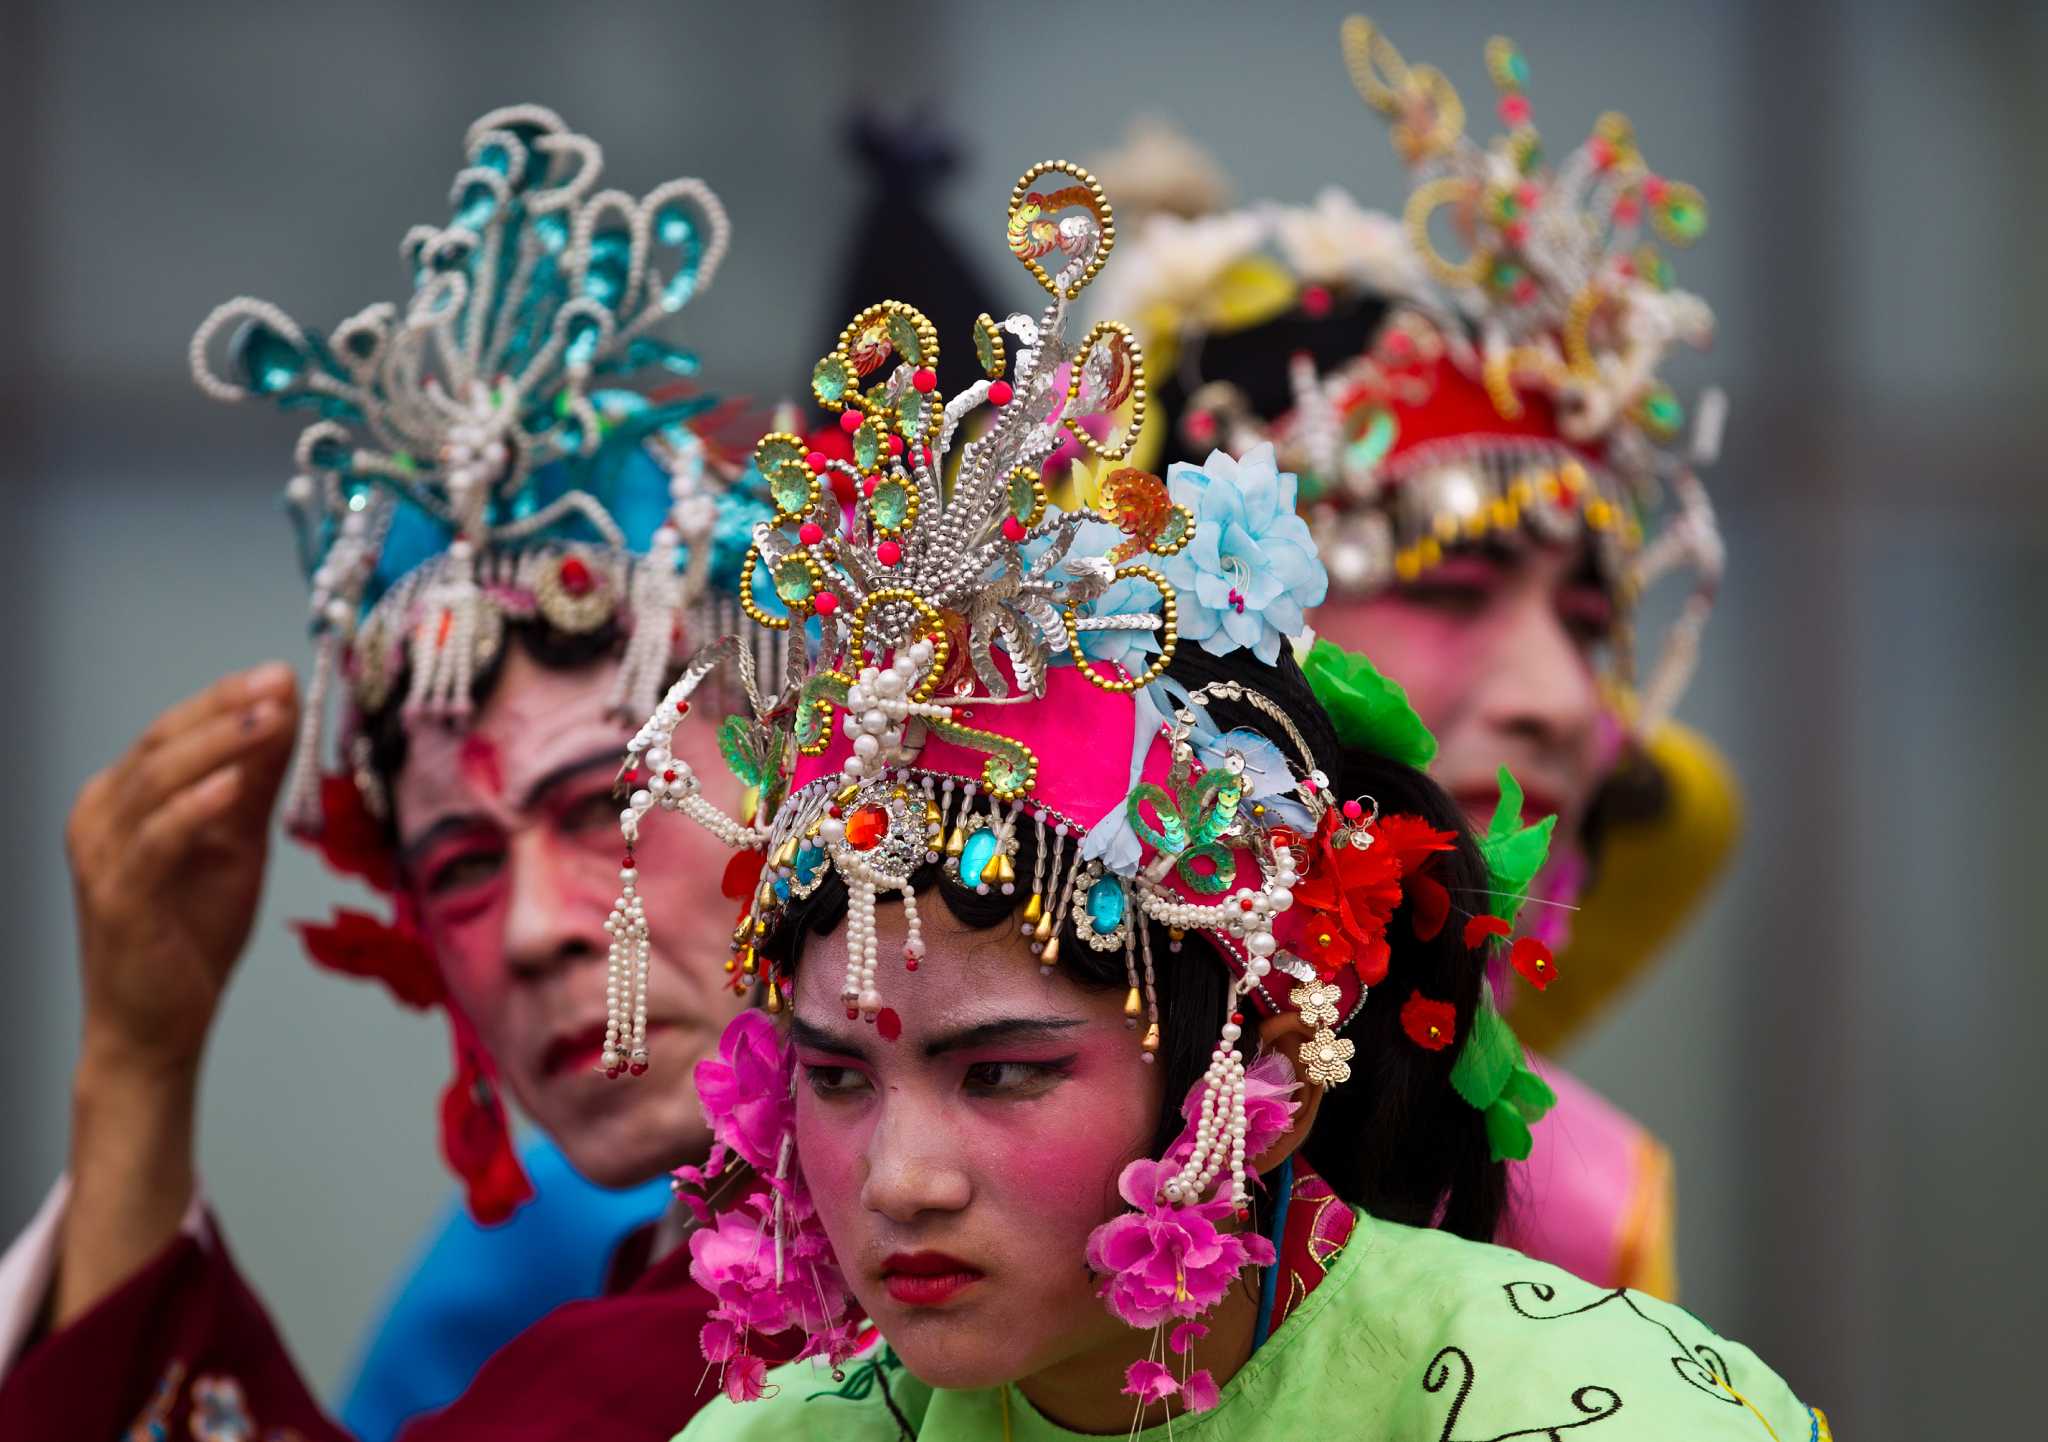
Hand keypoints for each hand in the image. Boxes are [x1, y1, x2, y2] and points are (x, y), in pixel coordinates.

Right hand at [67, 662, 299, 1077]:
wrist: (156, 1026)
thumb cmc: (190, 934)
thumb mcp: (236, 843)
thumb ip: (255, 782)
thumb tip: (285, 715)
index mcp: (123, 799)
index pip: (173, 730)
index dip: (225, 698)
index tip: (281, 674)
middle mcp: (101, 817)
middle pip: (161, 743)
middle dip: (224, 708)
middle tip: (277, 681)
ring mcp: (103, 857)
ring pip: (154, 781)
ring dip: (215, 745)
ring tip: (267, 718)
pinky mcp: (118, 898)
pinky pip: (154, 842)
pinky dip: (192, 808)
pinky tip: (230, 785)